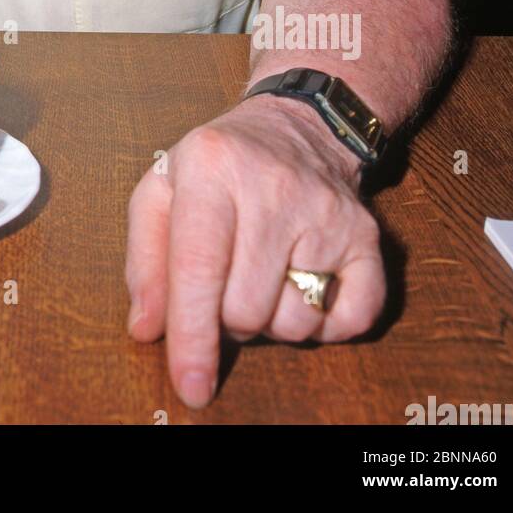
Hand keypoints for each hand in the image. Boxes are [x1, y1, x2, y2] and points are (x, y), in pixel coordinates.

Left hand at [125, 93, 385, 408]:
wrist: (296, 128)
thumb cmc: (218, 169)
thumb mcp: (161, 191)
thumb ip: (144, 261)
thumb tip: (148, 329)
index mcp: (212, 168)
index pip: (199, 269)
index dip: (192, 337)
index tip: (191, 385)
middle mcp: (274, 186)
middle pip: (245, 309)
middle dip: (226, 319)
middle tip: (225, 282)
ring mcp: (327, 212)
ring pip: (294, 323)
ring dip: (270, 321)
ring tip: (262, 275)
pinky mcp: (367, 236)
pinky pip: (350, 321)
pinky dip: (324, 326)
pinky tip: (303, 285)